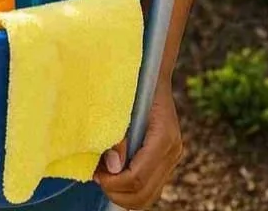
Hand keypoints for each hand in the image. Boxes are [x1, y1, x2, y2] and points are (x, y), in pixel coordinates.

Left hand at [93, 82, 182, 208]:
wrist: (152, 70)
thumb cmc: (133, 83)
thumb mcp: (122, 104)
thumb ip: (118, 135)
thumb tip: (113, 166)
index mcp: (163, 137)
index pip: (137, 177)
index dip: (114, 182)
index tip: (95, 173)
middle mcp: (172, 151)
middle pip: (144, 194)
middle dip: (117, 192)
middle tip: (96, 177)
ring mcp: (172, 156)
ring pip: (148, 195)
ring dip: (123, 193)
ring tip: (103, 176)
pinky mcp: (166, 158)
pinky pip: (150, 186)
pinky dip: (130, 188)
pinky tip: (114, 172)